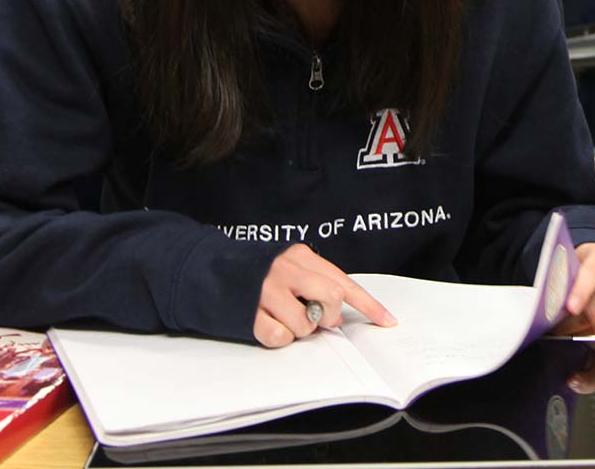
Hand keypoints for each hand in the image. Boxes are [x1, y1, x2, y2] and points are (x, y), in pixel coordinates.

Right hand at [252, 244, 397, 347]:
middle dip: (327, 316)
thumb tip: (337, 315)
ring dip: (299, 330)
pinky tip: (267, 323)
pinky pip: (279, 337)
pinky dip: (278, 337)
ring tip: (282, 318)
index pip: (344, 282)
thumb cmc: (258, 276)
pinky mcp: (247, 312)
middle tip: (314, 318)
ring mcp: (265, 291)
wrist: (207, 272)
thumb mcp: (291, 269)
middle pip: (331, 297)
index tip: (387, 321)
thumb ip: (316, 285)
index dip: (368, 304)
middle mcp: (285, 269)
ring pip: (305, 324)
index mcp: (301, 257)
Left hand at [553, 242, 594, 334]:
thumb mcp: (571, 265)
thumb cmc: (585, 270)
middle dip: (576, 323)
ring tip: (575, 329)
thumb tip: (552, 303)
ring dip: (588, 332)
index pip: (593, 273)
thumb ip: (563, 281)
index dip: (581, 292)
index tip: (570, 308)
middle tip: (561, 328)